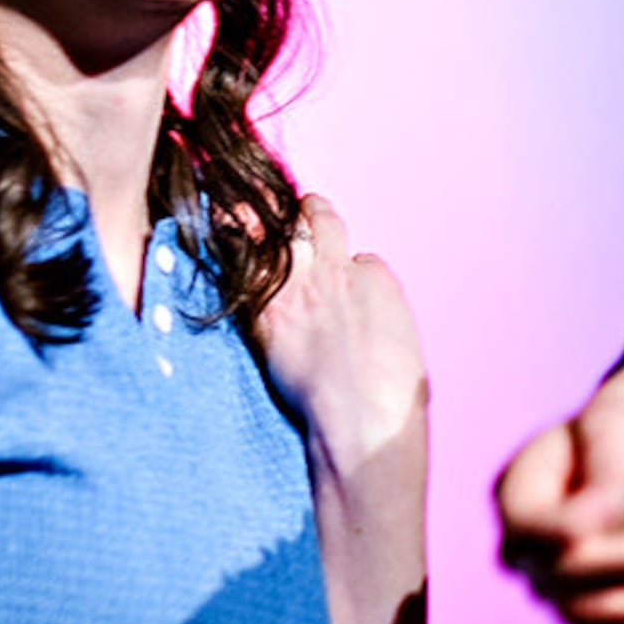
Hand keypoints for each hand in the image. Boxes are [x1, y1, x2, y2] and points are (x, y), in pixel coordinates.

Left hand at [253, 194, 427, 486]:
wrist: (362, 413)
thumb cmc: (394, 396)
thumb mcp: (403, 348)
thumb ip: (381, 325)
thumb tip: (372, 331)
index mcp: (377, 280)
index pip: (358, 257)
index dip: (346, 266)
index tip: (337, 280)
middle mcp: (337, 271)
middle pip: (320, 219)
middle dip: (310, 214)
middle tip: (297, 216)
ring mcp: (300, 286)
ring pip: (279, 228)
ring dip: (264, 217)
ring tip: (246, 210)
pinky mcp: (266, 308)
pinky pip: (242, 261)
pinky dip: (232, 247)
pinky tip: (220, 233)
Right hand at [493, 355, 623, 623]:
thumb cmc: (622, 438)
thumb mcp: (617, 436)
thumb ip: (604, 483)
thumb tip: (582, 534)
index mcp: (516, 498)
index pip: (531, 530)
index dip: (569, 531)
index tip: (613, 508)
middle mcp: (526, 554)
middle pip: (569, 583)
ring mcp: (556, 589)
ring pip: (597, 616)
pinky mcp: (594, 612)